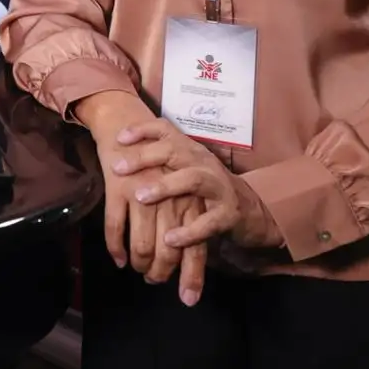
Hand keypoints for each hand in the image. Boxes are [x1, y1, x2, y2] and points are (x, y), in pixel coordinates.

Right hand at [75, 92, 207, 305]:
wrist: (125, 122)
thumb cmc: (157, 160)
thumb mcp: (179, 186)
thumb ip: (184, 220)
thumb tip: (184, 260)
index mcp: (191, 200)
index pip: (197, 247)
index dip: (192, 277)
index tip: (188, 300)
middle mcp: (172, 199)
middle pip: (169, 252)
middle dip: (160, 273)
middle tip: (152, 280)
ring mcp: (144, 194)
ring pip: (143, 245)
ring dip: (139, 263)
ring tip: (136, 268)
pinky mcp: (119, 188)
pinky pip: (115, 228)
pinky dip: (116, 248)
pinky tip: (118, 258)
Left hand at [112, 119, 282, 250]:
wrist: (252, 210)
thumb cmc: (206, 190)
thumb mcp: (184, 169)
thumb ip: (160, 164)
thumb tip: (116, 161)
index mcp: (191, 151)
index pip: (166, 130)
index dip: (142, 130)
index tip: (118, 138)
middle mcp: (204, 163)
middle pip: (174, 151)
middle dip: (144, 157)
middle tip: (117, 168)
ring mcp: (219, 186)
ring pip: (192, 179)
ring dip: (165, 186)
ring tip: (140, 197)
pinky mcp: (229, 213)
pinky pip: (209, 220)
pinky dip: (189, 231)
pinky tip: (170, 239)